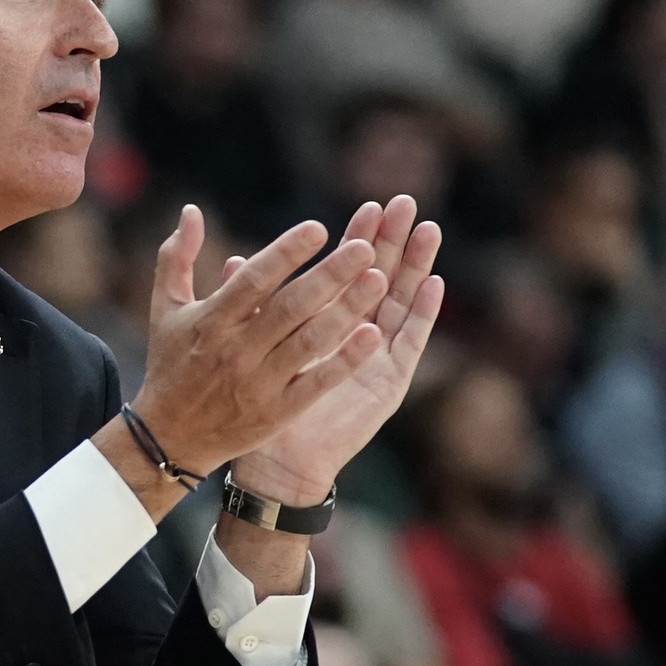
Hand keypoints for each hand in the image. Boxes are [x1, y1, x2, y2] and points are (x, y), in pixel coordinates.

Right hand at [97, 205, 386, 521]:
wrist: (169, 438)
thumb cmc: (170, 365)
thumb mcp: (164, 310)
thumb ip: (176, 257)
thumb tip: (192, 210)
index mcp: (211, 321)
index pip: (253, 281)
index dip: (286, 253)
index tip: (319, 229)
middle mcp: (235, 350)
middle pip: (290, 307)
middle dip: (330, 275)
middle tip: (367, 247)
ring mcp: (258, 383)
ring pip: (309, 341)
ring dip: (347, 310)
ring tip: (380, 279)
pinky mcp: (276, 413)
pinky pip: (316, 383)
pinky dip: (344, 360)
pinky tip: (373, 335)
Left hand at [229, 197, 442, 505]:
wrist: (275, 463)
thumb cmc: (258, 406)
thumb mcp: (250, 349)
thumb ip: (248, 307)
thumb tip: (232, 264)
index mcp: (326, 324)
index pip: (347, 272)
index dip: (358, 239)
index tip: (367, 207)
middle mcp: (357, 337)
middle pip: (381, 278)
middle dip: (392, 241)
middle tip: (404, 203)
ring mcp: (377, 359)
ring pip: (401, 303)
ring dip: (415, 266)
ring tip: (426, 230)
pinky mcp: (388, 384)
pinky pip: (409, 345)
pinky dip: (422, 315)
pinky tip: (432, 284)